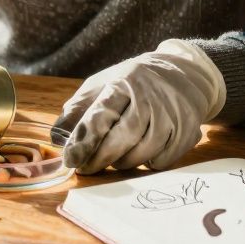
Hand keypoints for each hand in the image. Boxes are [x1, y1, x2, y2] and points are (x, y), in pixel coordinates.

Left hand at [54, 39, 226, 174]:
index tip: (70, 159)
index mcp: (125, 82)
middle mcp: (151, 98)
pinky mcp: (187, 133)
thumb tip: (57, 137)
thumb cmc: (134, 82)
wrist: (185, 74)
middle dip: (100, 159)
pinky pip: (161, 161)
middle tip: (86, 169)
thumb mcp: (103, 83)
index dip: (84, 141)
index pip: (101, 115)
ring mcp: (172, 116)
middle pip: (122, 138)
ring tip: (113, 157)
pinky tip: (140, 152)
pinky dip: (146, 163)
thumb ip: (79, 108)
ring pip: (141, 154)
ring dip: (122, 162)